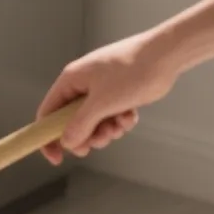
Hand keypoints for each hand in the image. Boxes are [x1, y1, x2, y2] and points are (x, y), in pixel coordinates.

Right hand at [36, 31, 177, 164]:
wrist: (166, 55)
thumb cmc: (132, 71)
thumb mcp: (101, 103)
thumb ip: (80, 125)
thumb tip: (67, 142)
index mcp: (70, 81)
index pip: (47, 113)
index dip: (48, 137)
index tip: (57, 158)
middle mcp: (82, 85)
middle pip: (72, 122)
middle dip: (86, 135)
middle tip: (99, 142)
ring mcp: (101, 89)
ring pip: (94, 122)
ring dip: (106, 130)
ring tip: (119, 125)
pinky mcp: (118, 93)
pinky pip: (111, 116)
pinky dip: (119, 121)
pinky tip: (130, 115)